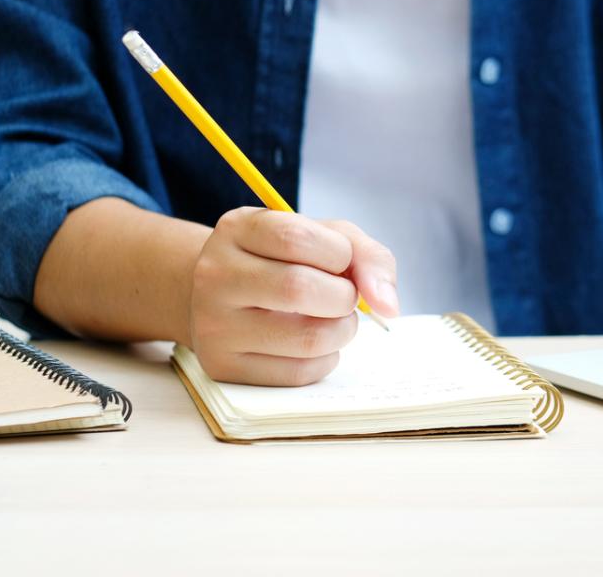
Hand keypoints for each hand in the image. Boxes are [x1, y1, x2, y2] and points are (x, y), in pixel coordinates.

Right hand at [188, 207, 398, 385]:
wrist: (217, 297)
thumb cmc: (281, 262)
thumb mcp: (319, 237)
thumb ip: (364, 255)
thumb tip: (388, 306)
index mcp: (237, 230)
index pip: (297, 237)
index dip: (339, 253)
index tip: (342, 261)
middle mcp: (216, 274)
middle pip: (299, 289)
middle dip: (344, 297)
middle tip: (344, 297)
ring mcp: (213, 325)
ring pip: (306, 338)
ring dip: (342, 331)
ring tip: (334, 320)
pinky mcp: (224, 367)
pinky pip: (297, 373)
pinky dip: (325, 359)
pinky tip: (314, 344)